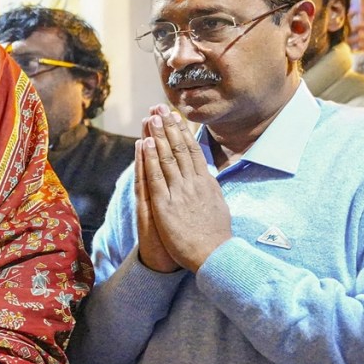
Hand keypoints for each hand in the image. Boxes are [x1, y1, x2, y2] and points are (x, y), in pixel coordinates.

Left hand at [141, 104, 231, 271]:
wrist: (213, 256)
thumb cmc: (216, 236)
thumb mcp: (218, 206)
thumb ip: (210, 190)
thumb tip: (208, 178)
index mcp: (206, 183)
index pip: (193, 151)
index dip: (183, 132)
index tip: (176, 117)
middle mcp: (193, 183)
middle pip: (179, 149)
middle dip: (169, 126)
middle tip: (161, 107)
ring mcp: (179, 193)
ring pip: (167, 158)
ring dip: (158, 136)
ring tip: (151, 117)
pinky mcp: (165, 205)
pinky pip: (156, 177)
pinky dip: (150, 158)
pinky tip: (144, 143)